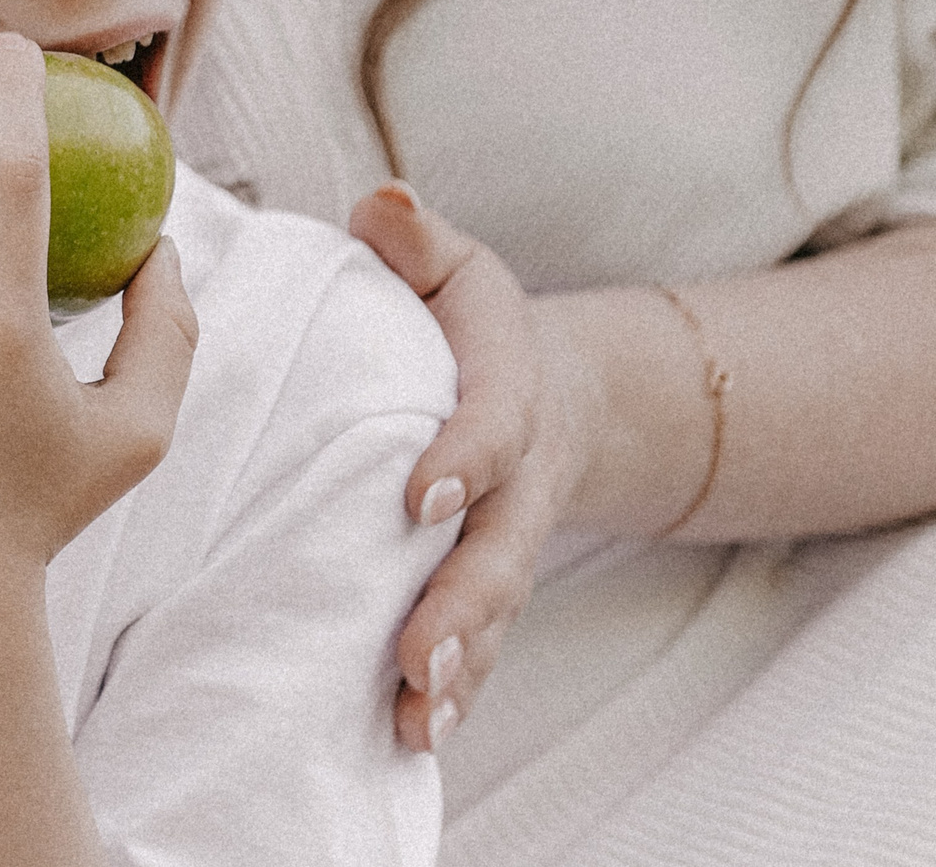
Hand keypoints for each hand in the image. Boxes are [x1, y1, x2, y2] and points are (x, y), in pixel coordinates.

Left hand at [348, 184, 591, 752]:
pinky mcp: (485, 586)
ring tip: (415, 717)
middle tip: (415, 653)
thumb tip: (382, 202)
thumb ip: (415, 240)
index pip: (493, 424)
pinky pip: (477, 643)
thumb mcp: (455, 268)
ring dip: (457, 666)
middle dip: (460, 604)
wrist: (553, 392)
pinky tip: (416, 733)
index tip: (419, 492)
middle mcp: (516, 480)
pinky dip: (455, 688)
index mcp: (507, 390)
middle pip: (498, 550)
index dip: (464, 456)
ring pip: (491, 614)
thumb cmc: (468, 321)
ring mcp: (506, 543)